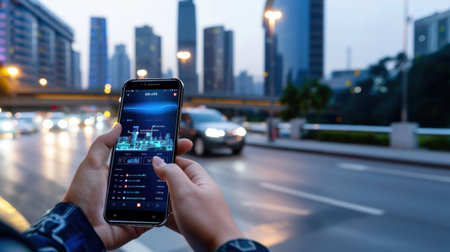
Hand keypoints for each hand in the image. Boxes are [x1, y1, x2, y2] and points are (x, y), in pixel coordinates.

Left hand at [62, 124, 192, 249]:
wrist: (81, 227)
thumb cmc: (81, 197)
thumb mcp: (91, 164)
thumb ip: (103, 144)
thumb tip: (118, 126)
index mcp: (123, 172)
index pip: (145, 156)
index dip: (159, 147)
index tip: (173, 138)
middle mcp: (134, 186)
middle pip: (158, 171)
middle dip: (173, 160)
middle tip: (183, 148)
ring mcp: (141, 202)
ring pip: (163, 190)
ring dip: (174, 180)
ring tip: (184, 168)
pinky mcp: (144, 218)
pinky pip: (161, 212)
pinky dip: (170, 204)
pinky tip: (180, 192)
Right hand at [152, 156, 242, 251]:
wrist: (220, 251)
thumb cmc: (208, 223)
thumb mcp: (185, 192)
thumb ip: (171, 174)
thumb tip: (159, 160)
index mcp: (202, 182)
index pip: (187, 163)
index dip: (172, 160)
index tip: (157, 160)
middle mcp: (202, 195)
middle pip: (180, 182)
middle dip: (164, 182)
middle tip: (150, 182)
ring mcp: (199, 211)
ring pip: (177, 201)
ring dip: (164, 202)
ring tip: (152, 202)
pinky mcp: (195, 226)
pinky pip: (178, 218)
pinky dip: (167, 218)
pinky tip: (158, 220)